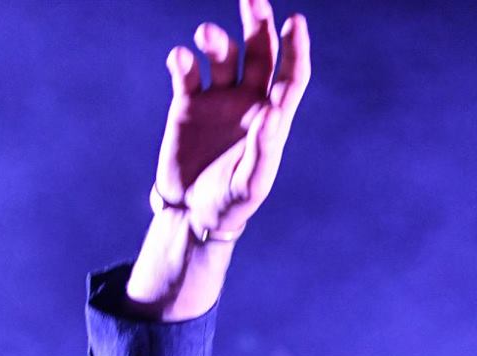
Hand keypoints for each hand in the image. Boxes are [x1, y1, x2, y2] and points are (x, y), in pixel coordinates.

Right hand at [153, 0, 311, 239]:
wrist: (191, 213)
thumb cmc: (229, 204)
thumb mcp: (249, 183)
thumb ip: (263, 150)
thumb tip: (272, 112)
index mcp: (271, 119)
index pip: (290, 76)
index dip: (295, 49)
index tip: (295, 21)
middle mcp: (247, 102)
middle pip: (259, 53)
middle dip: (257, 24)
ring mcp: (217, 99)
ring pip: (222, 56)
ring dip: (216, 40)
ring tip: (206, 36)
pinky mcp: (187, 103)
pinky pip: (187, 70)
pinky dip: (183, 59)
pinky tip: (181, 60)